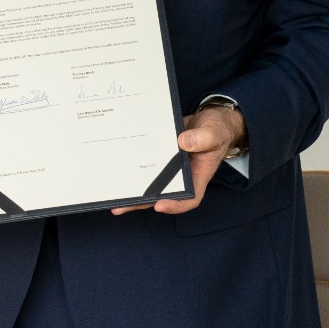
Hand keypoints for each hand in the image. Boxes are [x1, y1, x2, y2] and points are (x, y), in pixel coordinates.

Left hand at [112, 105, 246, 215]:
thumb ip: (203, 138)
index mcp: (198, 175)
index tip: (159, 205)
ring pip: (150, 182)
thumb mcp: (214, 132)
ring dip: (133, 190)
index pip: (190, 197)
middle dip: (142, 202)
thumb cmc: (216, 130)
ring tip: (112, 196)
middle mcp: (182, 175)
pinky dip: (133, 169)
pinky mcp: (159, 156)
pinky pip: (146, 166)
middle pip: (162, 194)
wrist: (208, 121)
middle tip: (120, 207)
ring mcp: (169, 167)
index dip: (175, 205)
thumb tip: (184, 142)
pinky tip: (116, 169)